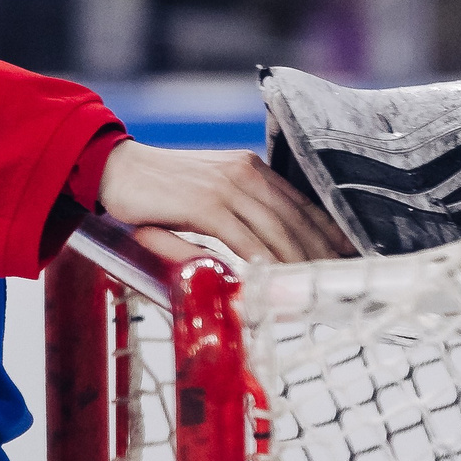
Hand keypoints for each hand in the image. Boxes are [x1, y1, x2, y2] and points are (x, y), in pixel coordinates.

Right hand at [94, 141, 353, 264]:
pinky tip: (277, 283)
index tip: (348, 260)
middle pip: (297, 220)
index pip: (302, 204)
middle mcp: (246, 172)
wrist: (111, 169)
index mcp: (251, 168)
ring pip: (277, 231)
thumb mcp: (204, 199)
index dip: (328, 234)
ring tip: (317, 293)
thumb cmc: (157, 191)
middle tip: (343, 286)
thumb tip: (262, 259)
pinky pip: (245, 240)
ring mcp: (226, 186)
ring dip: (300, 265)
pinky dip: (264, 264)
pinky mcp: (205, 203)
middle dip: (324, 255)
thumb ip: (235, 221)